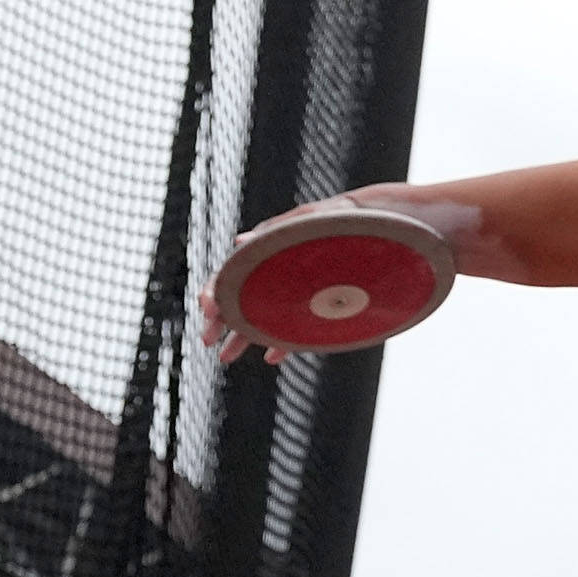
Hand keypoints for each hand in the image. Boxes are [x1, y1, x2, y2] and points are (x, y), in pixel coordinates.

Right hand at [195, 193, 362, 364]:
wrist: (372, 226)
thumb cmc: (337, 218)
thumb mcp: (305, 222)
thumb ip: (274, 233)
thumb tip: (239, 242)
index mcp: (265, 251)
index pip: (228, 274)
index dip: (213, 291)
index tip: (207, 309)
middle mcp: (274, 273)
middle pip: (237, 299)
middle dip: (218, 321)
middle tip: (205, 340)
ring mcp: (293, 292)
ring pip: (259, 317)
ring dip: (241, 338)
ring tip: (224, 358)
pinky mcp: (314, 306)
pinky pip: (292, 328)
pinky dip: (281, 343)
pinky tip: (271, 357)